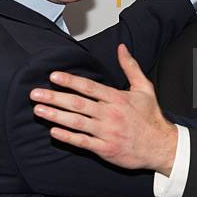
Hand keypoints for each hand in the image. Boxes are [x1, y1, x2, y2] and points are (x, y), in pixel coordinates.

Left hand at [30, 44, 177, 174]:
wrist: (161, 146)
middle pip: (77, 104)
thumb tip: (121, 48)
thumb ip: (130, 67)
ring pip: (76, 123)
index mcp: (117, 98)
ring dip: (55, 116)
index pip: (89, 87)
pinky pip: (83, 142)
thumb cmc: (151, 117)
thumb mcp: (144, 88)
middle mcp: (110, 114)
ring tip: (38, 111)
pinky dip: (68, 137)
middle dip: (54, 98)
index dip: (70, 81)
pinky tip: (54, 132)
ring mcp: (107, 132)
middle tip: (35, 93)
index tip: (54, 76)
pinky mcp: (106, 149)